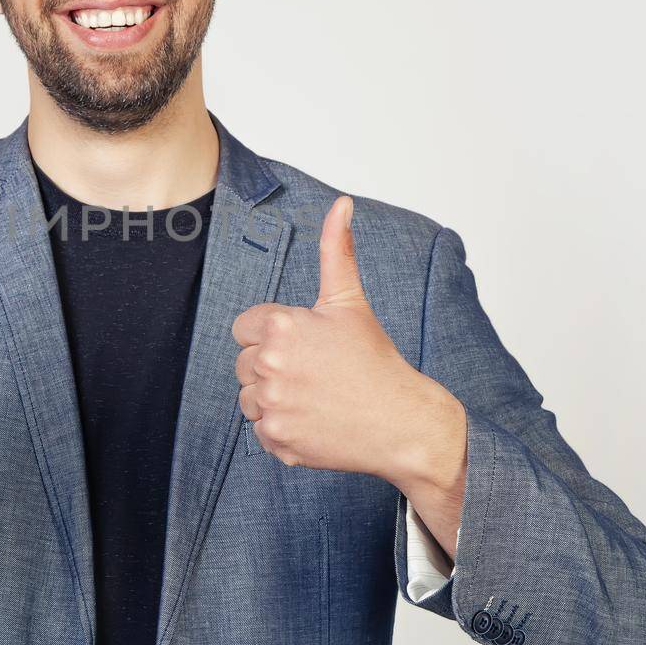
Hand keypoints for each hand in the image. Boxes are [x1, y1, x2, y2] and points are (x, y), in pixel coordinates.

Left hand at [231, 195, 458, 483]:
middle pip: (243, 364)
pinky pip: (260, 430)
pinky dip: (282, 429)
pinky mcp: (277, 440)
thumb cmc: (375, 360)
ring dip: (273, 399)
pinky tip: (314, 421)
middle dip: (272, 367)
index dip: (274, 336)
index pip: (244, 328)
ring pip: (248, 398)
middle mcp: (268, 366)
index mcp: (279, 327)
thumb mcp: (350, 302)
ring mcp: (272, 407)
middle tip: (316, 373)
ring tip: (314, 396)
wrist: (402, 422)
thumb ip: (336, 250)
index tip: (306, 346)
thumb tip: (342, 203)